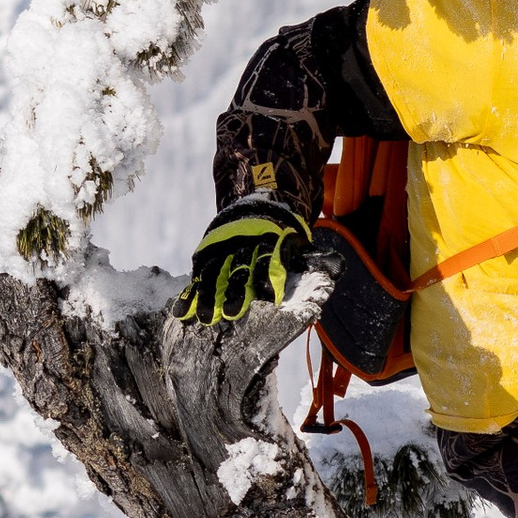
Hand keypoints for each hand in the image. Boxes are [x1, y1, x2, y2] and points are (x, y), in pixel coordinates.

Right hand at [177, 201, 313, 324]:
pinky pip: (198, 276)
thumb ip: (315, 258)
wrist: (258, 199)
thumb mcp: (301, 240)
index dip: (269, 276)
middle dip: (236, 291)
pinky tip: (181, 312)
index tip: (269, 294)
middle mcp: (244, 247)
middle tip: (233, 312)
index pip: (270, 259)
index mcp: (270, 242)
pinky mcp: (208, 256)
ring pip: (215, 274)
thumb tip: (335, 268)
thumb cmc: (285, 232)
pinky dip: (190, 294)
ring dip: (210, 297)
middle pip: (240, 269)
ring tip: (204, 318)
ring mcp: (224, 251)